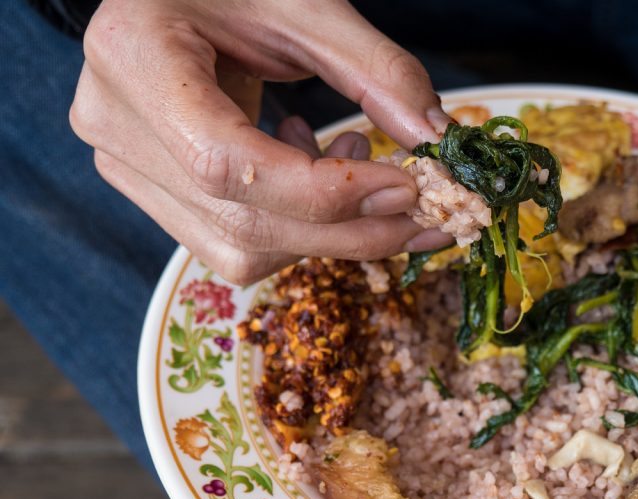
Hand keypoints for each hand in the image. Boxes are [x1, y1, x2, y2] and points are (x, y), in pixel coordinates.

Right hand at [70, 0, 453, 283]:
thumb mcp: (307, 4)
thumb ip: (377, 69)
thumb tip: (438, 139)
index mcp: (135, 56)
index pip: (226, 162)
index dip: (324, 192)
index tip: (405, 188)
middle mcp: (113, 123)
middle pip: (242, 221)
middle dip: (349, 230)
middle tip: (424, 214)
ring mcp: (125, 165)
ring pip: (241, 249)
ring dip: (328, 232)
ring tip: (357, 157)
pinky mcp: (152, 190)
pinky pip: (235, 243)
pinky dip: (299, 227)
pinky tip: (314, 165)